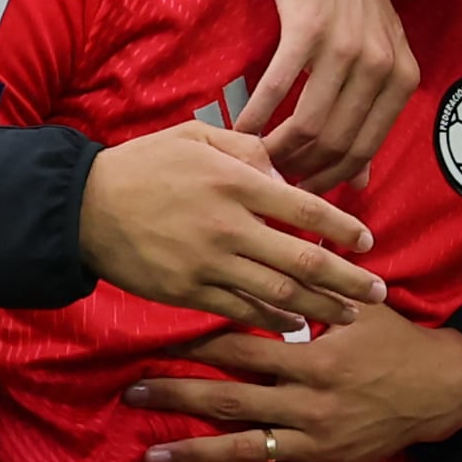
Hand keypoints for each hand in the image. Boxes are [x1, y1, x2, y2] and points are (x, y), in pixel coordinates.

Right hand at [76, 122, 386, 333]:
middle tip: (379, 293)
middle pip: (304, 260)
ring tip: (349, 316)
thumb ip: (248, 149)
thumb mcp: (196, 136)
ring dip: (320, 308)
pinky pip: (241, 312)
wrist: (82, 207)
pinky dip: (273, 321)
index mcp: (235, 182)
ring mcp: (209, 263)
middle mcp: (228, 225)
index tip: (368, 242)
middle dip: (348, 280)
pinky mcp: (189, 291)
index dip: (343, 228)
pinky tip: (294, 325)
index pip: (305, 208)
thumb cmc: (143, 165)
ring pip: (279, 293)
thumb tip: (286, 177)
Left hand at [133, 299, 461, 461]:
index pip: (240, 351)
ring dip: (193, 454)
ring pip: (243, 450)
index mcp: (312, 359)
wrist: (441, 392)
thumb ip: (314, 284)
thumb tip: (277, 240)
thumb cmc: (396, 341)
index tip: (156, 343)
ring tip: (152, 457)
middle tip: (131, 395)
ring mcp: (314, 441)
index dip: (195, 348)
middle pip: (228, 402)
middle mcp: (307, 404)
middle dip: (176, 398)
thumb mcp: (359, 306)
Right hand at [239, 0, 421, 189]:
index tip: (303, 191)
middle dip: (301, 171)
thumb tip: (362, 180)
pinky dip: (256, 117)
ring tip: (254, 160)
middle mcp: (382, 67)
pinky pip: (278, 90)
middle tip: (273, 179)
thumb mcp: (376, 54)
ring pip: (309, 125)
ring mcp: (348, 49)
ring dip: (276, 150)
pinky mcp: (309, 31)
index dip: (331, 180)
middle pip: (336, 144)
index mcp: (402, 78)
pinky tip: (239, 131)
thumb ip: (370, 115)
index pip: (365, 150)